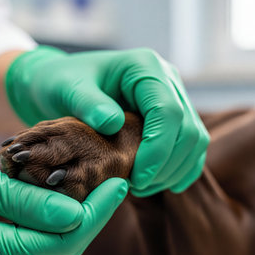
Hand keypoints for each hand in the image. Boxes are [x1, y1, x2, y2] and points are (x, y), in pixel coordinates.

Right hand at [0, 138, 127, 254]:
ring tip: (96, 188)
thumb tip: (74, 212)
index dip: (95, 214)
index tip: (119, 183)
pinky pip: (26, 244)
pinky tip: (61, 200)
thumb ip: (23, 200)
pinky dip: (47, 223)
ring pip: (44, 248)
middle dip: (91, 217)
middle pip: (57, 249)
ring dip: (72, 221)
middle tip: (114, 182)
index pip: (58, 242)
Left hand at [6, 47, 208, 195]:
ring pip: (194, 141)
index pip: (168, 112)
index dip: (158, 149)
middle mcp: (165, 80)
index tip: (136, 178)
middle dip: (167, 165)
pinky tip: (155, 184)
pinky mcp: (170, 116)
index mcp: (144, 67)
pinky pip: (189, 146)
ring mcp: (171, 98)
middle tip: (136, 187)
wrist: (60, 84)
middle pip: (189, 129)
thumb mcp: (66, 89)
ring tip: (140, 187)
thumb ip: (87, 103)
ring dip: (173, 170)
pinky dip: (178, 169)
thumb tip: (114, 124)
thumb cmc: (60, 83)